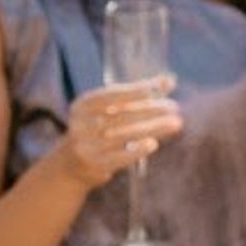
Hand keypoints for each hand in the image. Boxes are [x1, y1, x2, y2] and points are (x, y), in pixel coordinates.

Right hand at [57, 78, 184, 189]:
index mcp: (83, 105)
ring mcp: (86, 146)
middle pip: (121, 114)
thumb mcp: (110, 109)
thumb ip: (137, 94)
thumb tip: (170, 80)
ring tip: (175, 123)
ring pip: (123, 135)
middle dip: (150, 109)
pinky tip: (153, 143)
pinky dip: (137, 150)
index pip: (111, 94)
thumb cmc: (99, 129)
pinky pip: (118, 157)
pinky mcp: (94, 165)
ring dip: (152, 128)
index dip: (133, 91)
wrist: (70, 164)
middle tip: (174, 107)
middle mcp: (81, 124)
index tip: (156, 88)